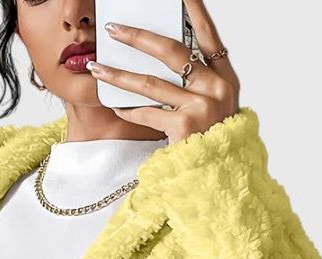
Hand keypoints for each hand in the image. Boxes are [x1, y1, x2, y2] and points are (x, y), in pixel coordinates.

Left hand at [87, 0, 239, 143]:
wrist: (218, 179)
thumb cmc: (212, 142)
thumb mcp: (213, 107)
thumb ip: (197, 82)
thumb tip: (162, 56)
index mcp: (226, 78)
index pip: (208, 35)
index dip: (193, 10)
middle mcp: (217, 89)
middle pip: (172, 51)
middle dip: (137, 37)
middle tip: (113, 29)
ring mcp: (201, 108)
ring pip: (150, 83)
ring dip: (118, 74)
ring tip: (96, 67)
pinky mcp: (184, 129)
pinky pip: (147, 114)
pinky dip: (129, 111)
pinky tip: (115, 107)